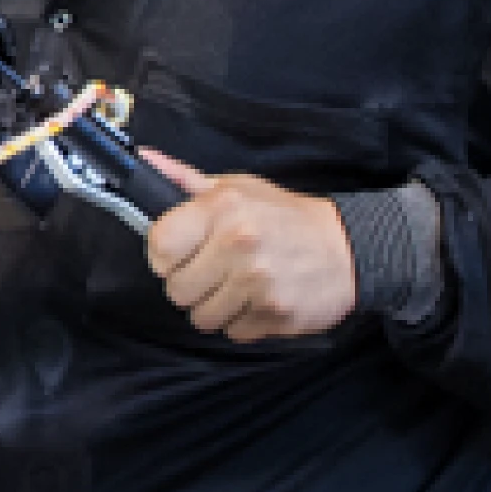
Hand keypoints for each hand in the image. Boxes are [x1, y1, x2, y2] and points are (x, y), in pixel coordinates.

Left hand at [138, 153, 355, 341]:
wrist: (346, 248)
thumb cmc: (284, 217)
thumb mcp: (237, 188)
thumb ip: (186, 180)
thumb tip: (144, 159)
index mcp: (223, 208)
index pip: (160, 246)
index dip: (165, 256)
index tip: (180, 254)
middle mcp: (238, 244)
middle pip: (176, 290)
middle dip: (192, 285)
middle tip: (216, 271)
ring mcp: (258, 282)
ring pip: (201, 318)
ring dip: (215, 307)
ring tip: (238, 287)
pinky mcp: (275, 314)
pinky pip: (233, 333)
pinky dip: (242, 321)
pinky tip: (259, 299)